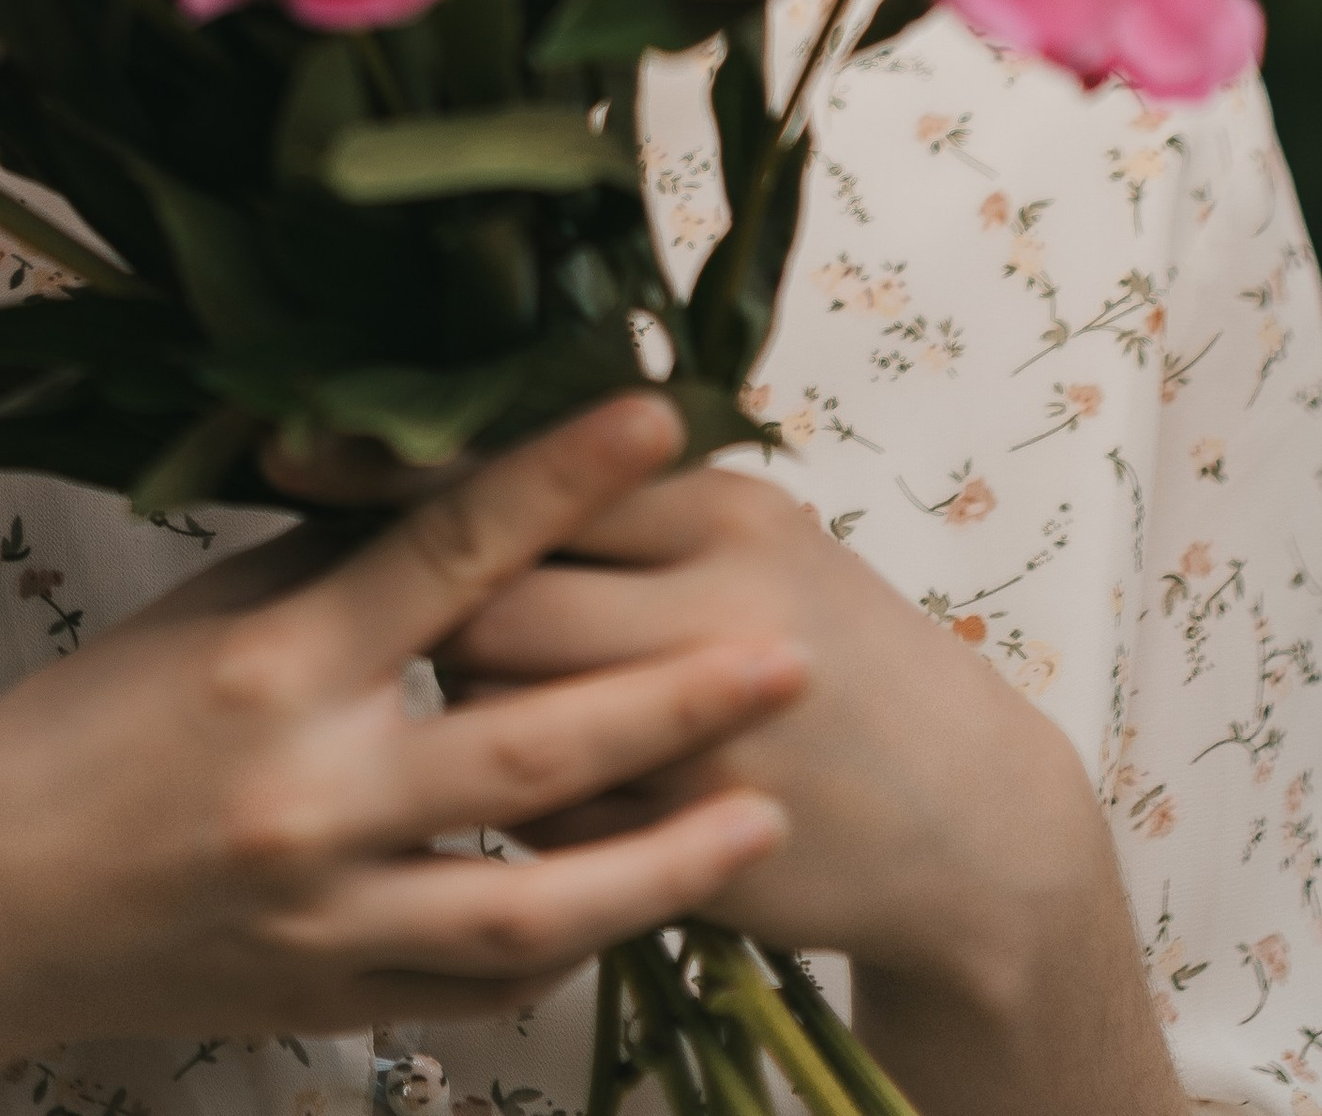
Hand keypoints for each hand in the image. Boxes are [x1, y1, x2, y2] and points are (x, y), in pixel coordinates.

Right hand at [0, 392, 806, 1071]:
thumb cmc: (79, 733)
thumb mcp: (195, 616)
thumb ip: (329, 569)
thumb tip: (446, 496)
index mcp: (272, 664)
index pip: (444, 552)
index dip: (556, 480)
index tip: (654, 414)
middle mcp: (310, 794)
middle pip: (530, 741)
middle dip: (673, 698)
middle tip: (786, 653)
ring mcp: (331, 916)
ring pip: (538, 899)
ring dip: (665, 858)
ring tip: (763, 814)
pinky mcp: (337, 999)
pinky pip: (486, 983)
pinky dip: (570, 943)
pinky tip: (642, 905)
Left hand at [436, 459, 1184, 1115]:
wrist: (971, 816)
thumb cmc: (839, 650)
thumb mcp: (761, 540)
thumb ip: (628, 503)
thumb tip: (444, 471)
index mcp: (727, 513)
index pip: (535, 484)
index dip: (438, 496)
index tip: (349, 486)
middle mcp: (717, 615)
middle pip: (495, 605)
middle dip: (442, 617)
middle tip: (431, 618)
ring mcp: (705, 742)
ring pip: (498, 715)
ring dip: (468, 706)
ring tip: (483, 692)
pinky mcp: (690, 850)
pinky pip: (537, 817)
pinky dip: (518, 799)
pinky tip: (547, 781)